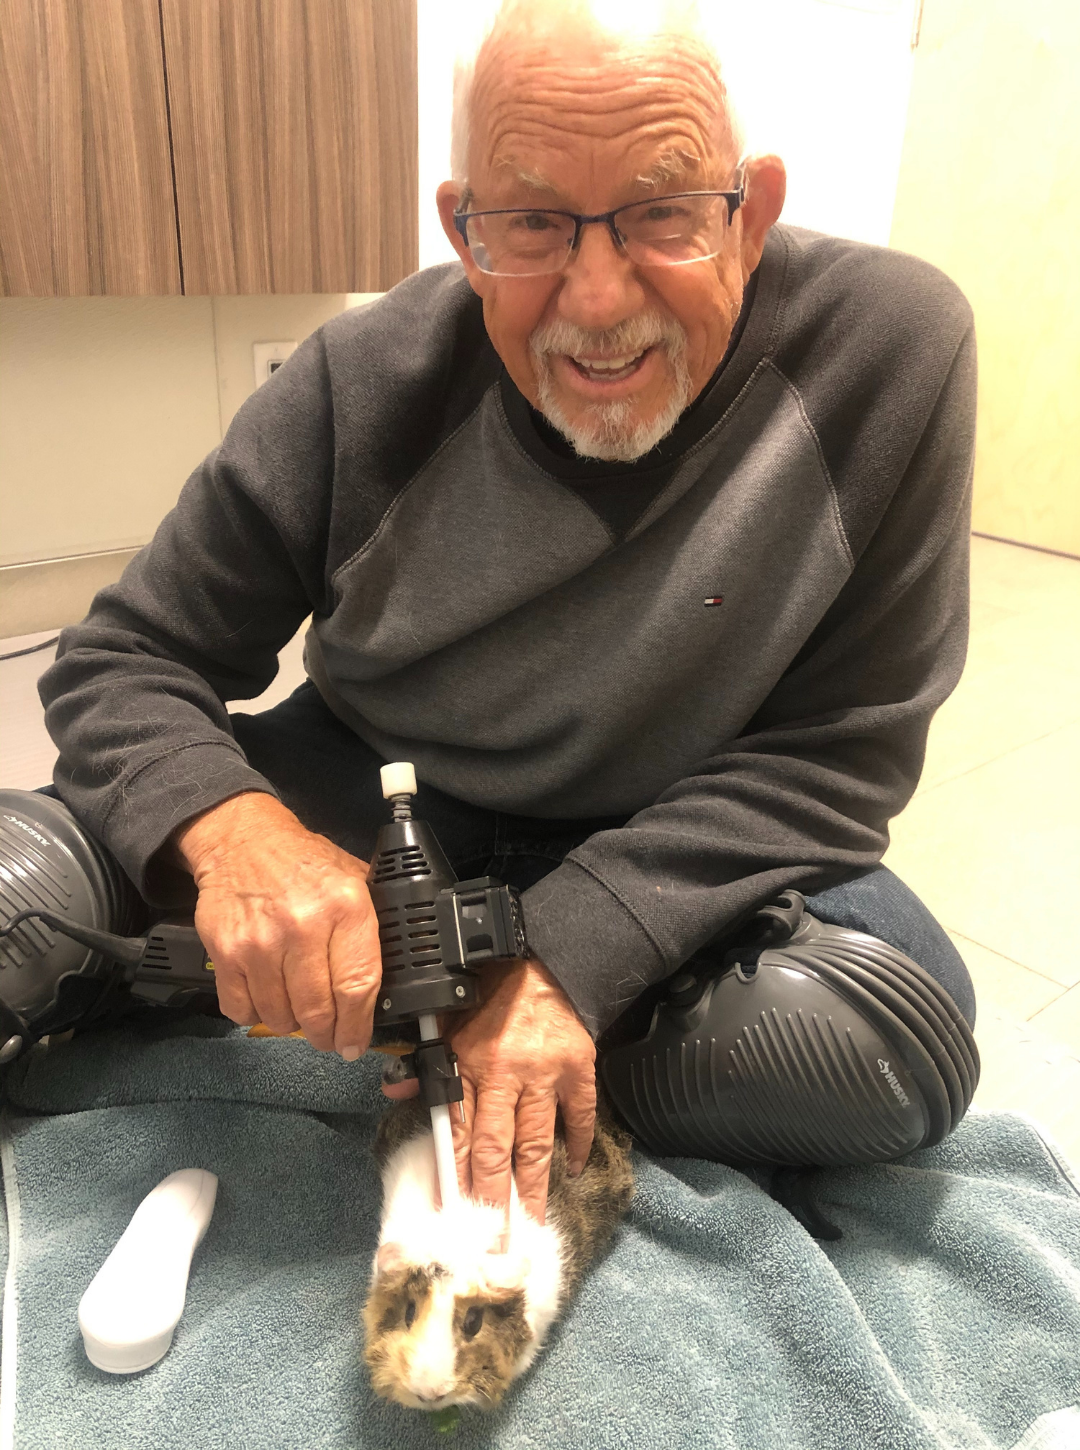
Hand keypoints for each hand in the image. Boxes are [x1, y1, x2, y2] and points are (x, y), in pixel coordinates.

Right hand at [173, 792, 381, 1055]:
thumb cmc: (302, 861)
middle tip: (328, 1036)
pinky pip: (241, 1008)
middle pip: (318, 1010)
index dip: (358, 1025)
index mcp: (345, 907)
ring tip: (297, 1009)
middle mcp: (303, 926)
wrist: (241, 839)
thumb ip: (372, 923)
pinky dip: (254, 1013)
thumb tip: (394, 976)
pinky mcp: (225, 952)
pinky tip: (266, 998)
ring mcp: (260, 942)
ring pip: (280, 1016)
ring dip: (291, 1024)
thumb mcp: (354, 877)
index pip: (357, 986)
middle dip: (326, 1034)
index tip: (354, 1042)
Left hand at [434, 957, 595, 1224]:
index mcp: (468, 1063)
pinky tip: (573, 1170)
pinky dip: (578, 1145)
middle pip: (497, 1148)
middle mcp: (506, 1073)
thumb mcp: (444, 1022)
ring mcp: (546, 1074)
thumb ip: (424, 1062)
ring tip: (531, 1223)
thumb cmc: (486, 998)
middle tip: (493, 1239)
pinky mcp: (579, 1068)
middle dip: (494, 1197)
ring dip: (534, 1187)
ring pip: (537, 1142)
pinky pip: (580, 1115)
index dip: (457, 1176)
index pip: (459, 1132)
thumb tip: (395, 1092)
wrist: (539, 963)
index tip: (454, 1213)